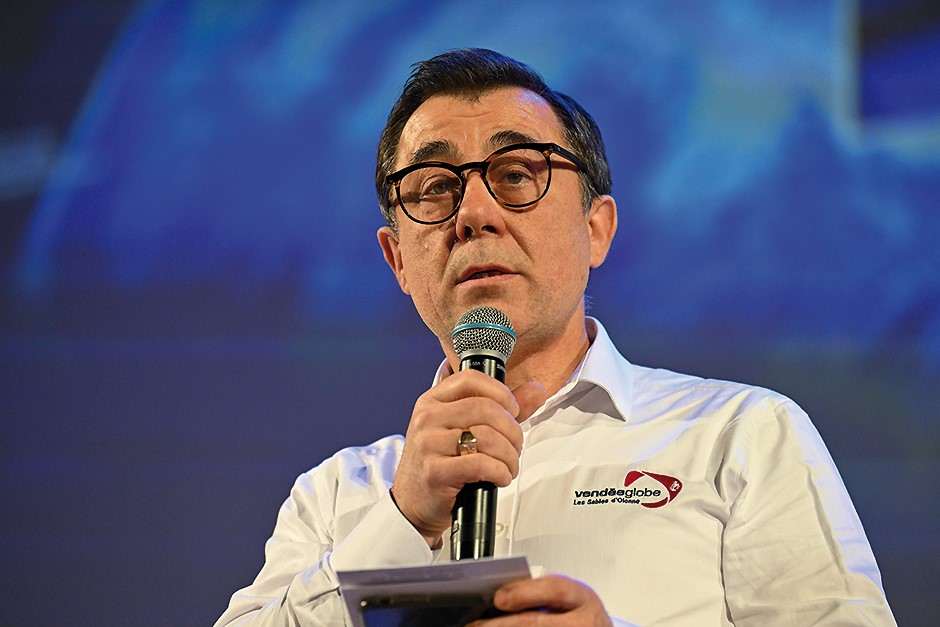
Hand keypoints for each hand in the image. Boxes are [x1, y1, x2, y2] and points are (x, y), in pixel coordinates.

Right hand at [390, 369, 544, 546]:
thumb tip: (535, 391)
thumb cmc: (441, 463)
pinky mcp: (435, 472)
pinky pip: (481, 465)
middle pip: (486, 409)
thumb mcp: (462, 429)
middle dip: (512, 430)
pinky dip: (500, 472)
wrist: (414, 503)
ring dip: (509, 456)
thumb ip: (501, 409)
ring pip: (488, 438)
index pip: (471, 379)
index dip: (500, 393)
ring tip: (508, 465)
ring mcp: (428, 444)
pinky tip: (499, 477)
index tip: (512, 410)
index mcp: (432, 401)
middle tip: (515, 446)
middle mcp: (427, 418)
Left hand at [473, 575, 611, 625]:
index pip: (554, 590)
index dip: (524, 593)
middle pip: (536, 622)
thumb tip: (502, 594)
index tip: (498, 598)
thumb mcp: (570, 596)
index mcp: (582, 598)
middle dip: (501, 624)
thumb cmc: (582, 615)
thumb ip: (541, 592)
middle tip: (476, 624)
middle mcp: (583, 622)